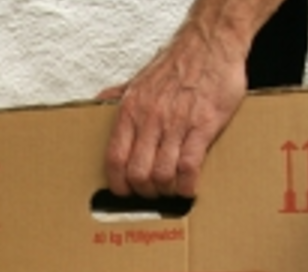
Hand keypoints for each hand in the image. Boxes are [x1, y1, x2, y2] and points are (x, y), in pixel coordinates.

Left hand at [101, 21, 249, 197]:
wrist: (209, 42)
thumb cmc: (176, 62)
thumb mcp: (138, 78)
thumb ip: (116, 95)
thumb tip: (97, 104)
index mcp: (131, 110)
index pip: (115, 159)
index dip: (118, 184)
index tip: (126, 192)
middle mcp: (150, 119)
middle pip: (138, 173)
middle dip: (145, 191)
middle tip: (153, 193)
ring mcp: (177, 124)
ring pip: (163, 174)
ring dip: (167, 190)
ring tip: (172, 189)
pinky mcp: (203, 126)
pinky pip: (189, 167)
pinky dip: (187, 185)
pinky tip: (189, 187)